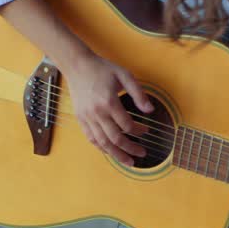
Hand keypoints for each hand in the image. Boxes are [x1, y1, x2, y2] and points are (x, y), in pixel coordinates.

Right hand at [65, 53, 153, 167]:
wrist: (77, 66)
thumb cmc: (102, 69)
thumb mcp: (125, 75)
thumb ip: (138, 93)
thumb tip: (150, 110)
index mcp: (109, 102)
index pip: (127, 125)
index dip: (139, 131)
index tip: (146, 130)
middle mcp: (97, 113)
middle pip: (115, 138)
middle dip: (130, 149)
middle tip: (142, 153)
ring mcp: (87, 117)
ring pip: (103, 143)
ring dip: (117, 154)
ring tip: (128, 161)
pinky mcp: (81, 119)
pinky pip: (91, 138)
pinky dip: (101, 148)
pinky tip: (110, 152)